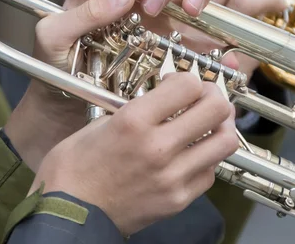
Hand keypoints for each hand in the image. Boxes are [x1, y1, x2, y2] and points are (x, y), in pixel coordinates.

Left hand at [5, 0, 211, 170]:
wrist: (68, 111)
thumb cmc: (54, 70)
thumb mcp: (52, 39)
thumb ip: (79, 13)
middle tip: (156, 6)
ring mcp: (155, 13)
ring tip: (190, 11)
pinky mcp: (174, 38)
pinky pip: (200, 23)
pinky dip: (212, 25)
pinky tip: (215, 39)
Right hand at [31, 73, 238, 235]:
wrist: (69, 216)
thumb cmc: (73, 170)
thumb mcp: (97, 123)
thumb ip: (135, 110)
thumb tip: (162, 101)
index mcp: (134, 122)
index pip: (188, 85)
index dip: (187, 79)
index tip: (177, 84)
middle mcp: (159, 147)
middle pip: (217, 109)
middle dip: (212, 97)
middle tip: (202, 98)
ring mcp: (173, 177)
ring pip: (225, 142)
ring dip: (220, 127)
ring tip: (207, 124)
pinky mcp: (179, 199)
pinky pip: (211, 172)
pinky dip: (207, 157)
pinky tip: (192, 153)